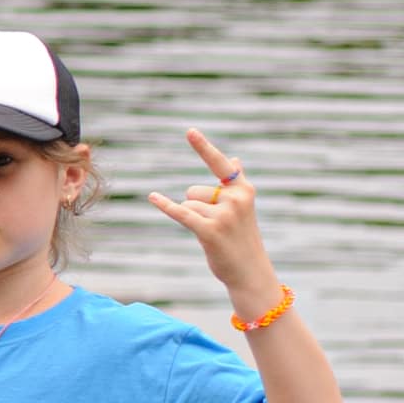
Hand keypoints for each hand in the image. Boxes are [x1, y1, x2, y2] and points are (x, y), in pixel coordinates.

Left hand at [146, 128, 282, 306]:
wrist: (250, 271)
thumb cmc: (242, 237)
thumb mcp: (243, 207)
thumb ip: (235, 183)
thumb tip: (235, 159)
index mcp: (243, 190)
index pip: (220, 164)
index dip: (203, 147)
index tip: (188, 131)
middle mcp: (236, 199)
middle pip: (193, 190)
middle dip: (196, 206)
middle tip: (217, 225)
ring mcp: (224, 215)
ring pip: (187, 204)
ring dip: (193, 219)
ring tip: (213, 233)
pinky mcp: (210, 231)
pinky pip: (181, 213)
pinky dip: (166, 206)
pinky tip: (153, 197)